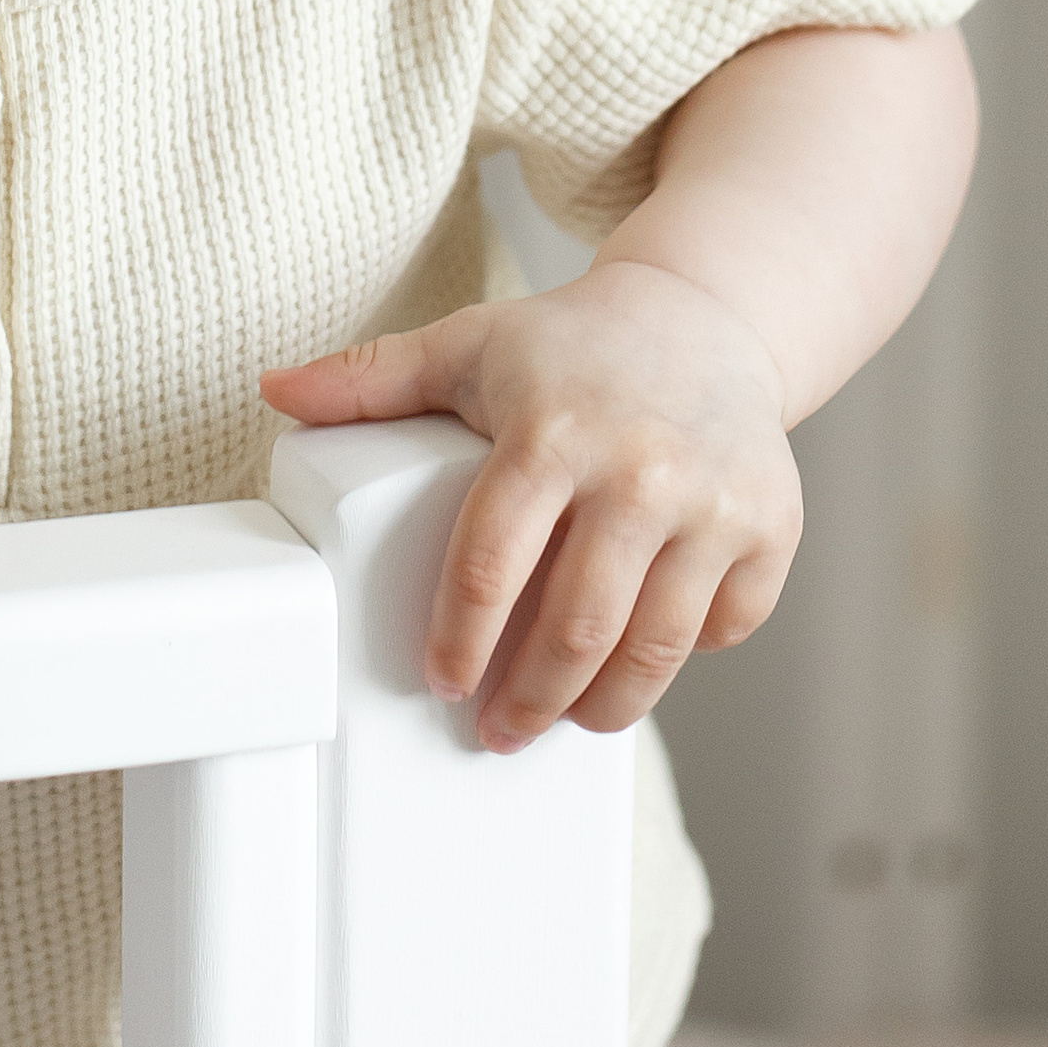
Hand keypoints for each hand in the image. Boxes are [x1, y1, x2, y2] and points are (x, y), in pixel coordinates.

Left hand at [264, 259, 802, 748]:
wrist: (707, 316)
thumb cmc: (571, 346)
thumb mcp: (468, 347)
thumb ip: (370, 379)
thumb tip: (274, 389)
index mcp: (552, 431)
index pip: (492, 563)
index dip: (460, 638)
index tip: (441, 680)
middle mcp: (640, 470)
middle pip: (575, 627)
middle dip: (528, 699)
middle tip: (497, 730)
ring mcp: (716, 503)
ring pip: (655, 647)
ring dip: (603, 706)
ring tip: (567, 721)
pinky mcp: (773, 528)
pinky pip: (724, 628)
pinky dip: (684, 657)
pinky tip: (644, 660)